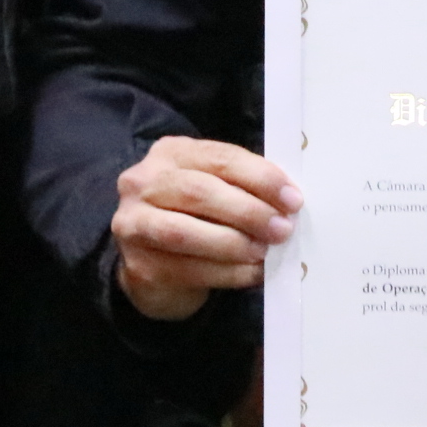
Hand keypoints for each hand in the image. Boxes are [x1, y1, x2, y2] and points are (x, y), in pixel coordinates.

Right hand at [112, 136, 299, 321]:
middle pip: (199, 191)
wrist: (155, 266)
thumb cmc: (196, 219)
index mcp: (170, 153)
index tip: (292, 199)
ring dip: (234, 244)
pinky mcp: (139, 266)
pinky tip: (251, 273)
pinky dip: (227, 273)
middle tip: (282, 229)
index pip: (219, 158)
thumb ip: (242, 188)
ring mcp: (134, 224)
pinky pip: (188, 269)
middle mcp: (143, 183)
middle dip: (248, 211)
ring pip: (185, 232)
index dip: (259, 177)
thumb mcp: (215, 190)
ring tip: (264, 252)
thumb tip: (287, 203)